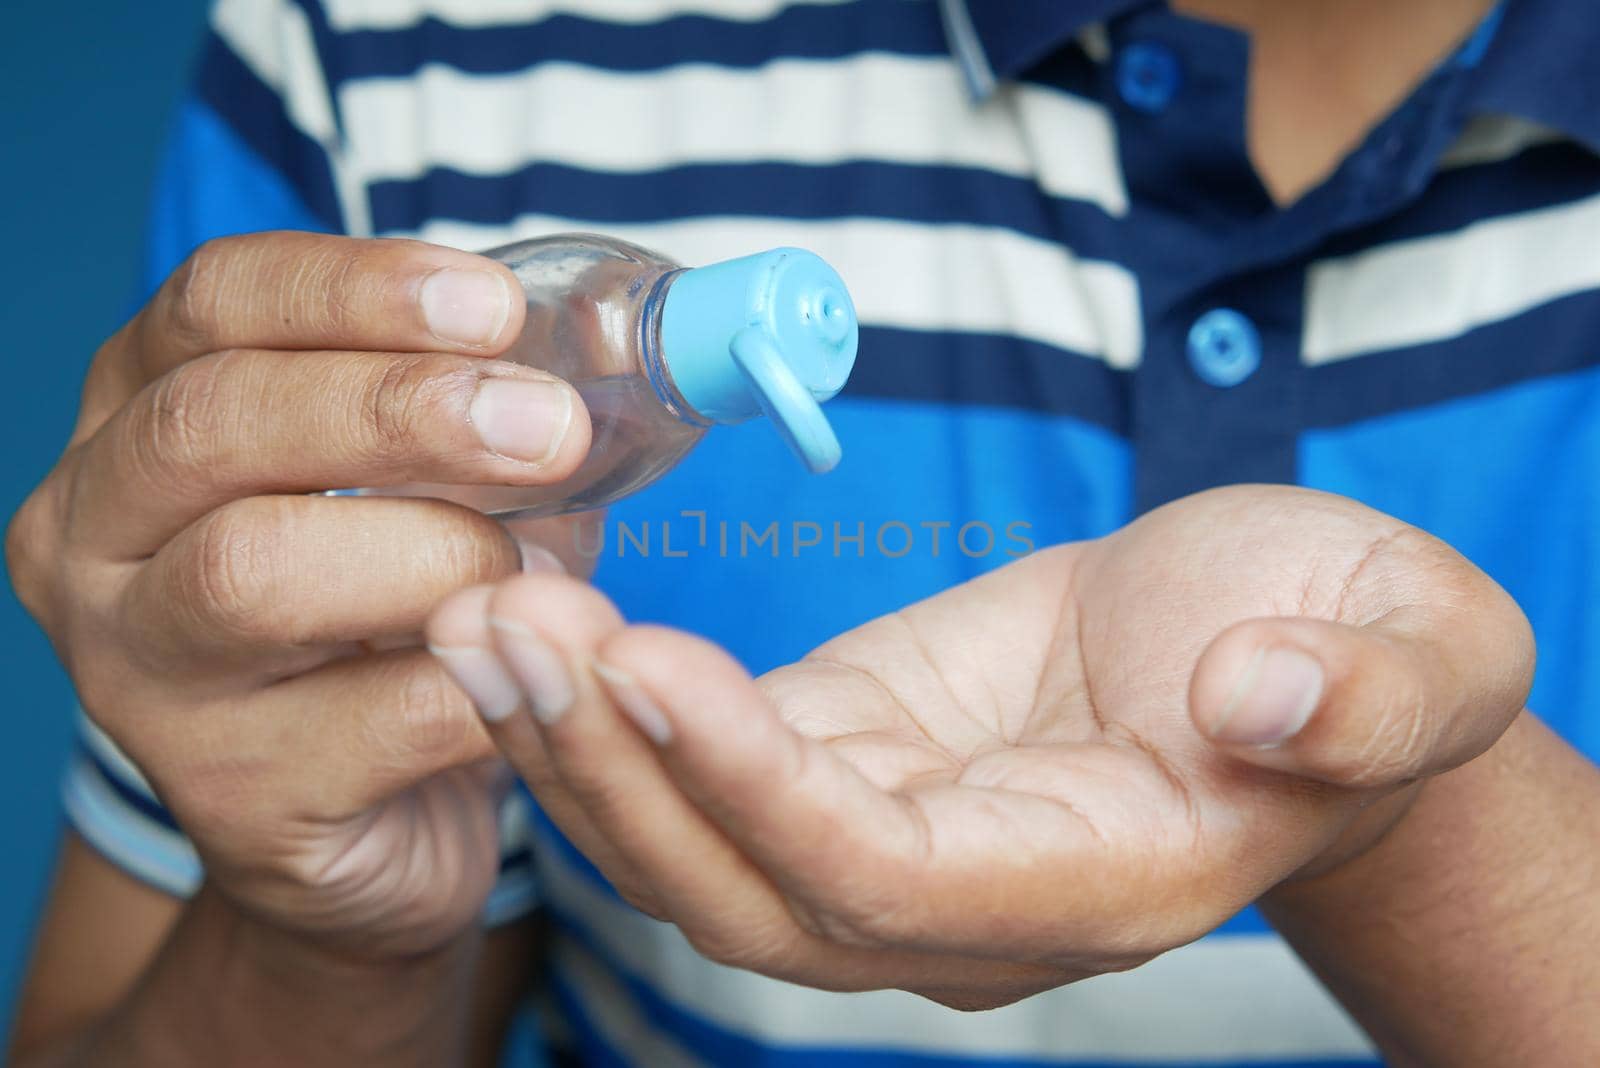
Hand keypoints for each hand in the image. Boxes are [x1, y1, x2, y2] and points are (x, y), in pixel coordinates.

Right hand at [7, 232, 591, 959]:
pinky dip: (486, 676)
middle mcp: (97, 537)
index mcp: (142, 417)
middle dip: (398, 410)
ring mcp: (139, 676)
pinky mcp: (228, 797)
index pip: (210, 302)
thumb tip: (606, 336)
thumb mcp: (438, 489)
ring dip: (438, 553)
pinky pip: (374, 717)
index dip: (352, 288)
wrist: (376, 827)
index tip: (491, 305)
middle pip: (213, 424)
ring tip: (541, 569)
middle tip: (548, 427)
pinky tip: (538, 664)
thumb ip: (500, 409)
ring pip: (253, 573)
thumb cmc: (400, 621)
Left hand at [427, 485, 1533, 1006]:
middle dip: (613, 774)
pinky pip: (697, 761)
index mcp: (1098, 881)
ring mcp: (886, 839)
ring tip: (475, 611)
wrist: (1272, 638)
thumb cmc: (1346, 637)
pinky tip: (529, 610)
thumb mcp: (1410, 641)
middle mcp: (965, 901)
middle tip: (497, 628)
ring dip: (572, 742)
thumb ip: (1365, 693)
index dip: (763, 788)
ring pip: (692, 843)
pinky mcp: (839, 757)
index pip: (890, 878)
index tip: (650, 660)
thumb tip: (1264, 701)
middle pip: (746, 891)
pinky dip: (605, 700)